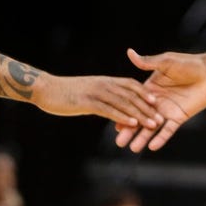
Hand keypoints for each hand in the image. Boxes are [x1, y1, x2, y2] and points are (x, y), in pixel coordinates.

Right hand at [32, 74, 161, 129]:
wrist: (45, 88)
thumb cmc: (65, 91)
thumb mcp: (87, 89)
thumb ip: (101, 94)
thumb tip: (110, 103)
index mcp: (105, 81)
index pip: (130, 85)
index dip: (145, 93)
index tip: (157, 102)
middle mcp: (104, 85)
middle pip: (131, 96)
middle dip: (147, 108)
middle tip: (160, 118)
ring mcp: (96, 93)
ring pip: (124, 104)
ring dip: (140, 114)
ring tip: (153, 124)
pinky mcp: (87, 103)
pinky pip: (109, 110)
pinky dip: (122, 116)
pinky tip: (132, 124)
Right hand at [117, 49, 205, 151]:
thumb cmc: (189, 64)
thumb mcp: (166, 62)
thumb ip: (148, 63)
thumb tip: (130, 52)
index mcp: (150, 89)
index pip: (134, 103)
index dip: (124, 112)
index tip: (112, 121)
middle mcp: (156, 102)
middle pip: (140, 118)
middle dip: (129, 130)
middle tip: (118, 142)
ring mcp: (167, 111)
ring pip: (152, 127)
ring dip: (143, 138)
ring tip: (132, 149)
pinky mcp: (179, 117)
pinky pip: (169, 130)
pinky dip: (161, 138)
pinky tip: (152, 147)